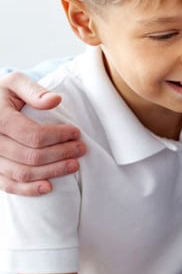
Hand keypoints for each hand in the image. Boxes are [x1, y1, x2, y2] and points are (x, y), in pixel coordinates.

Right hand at [0, 72, 84, 195]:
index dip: (59, 136)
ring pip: (23, 173)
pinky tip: (49, 187)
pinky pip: (8, 185)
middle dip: (62, 154)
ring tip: (74, 165)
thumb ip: (34, 90)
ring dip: (52, 171)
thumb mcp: (14, 84)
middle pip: (32, 156)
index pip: (34, 135)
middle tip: (81, 149)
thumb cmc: (2, 95)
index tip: (77, 133)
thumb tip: (56, 100)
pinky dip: (29, 189)